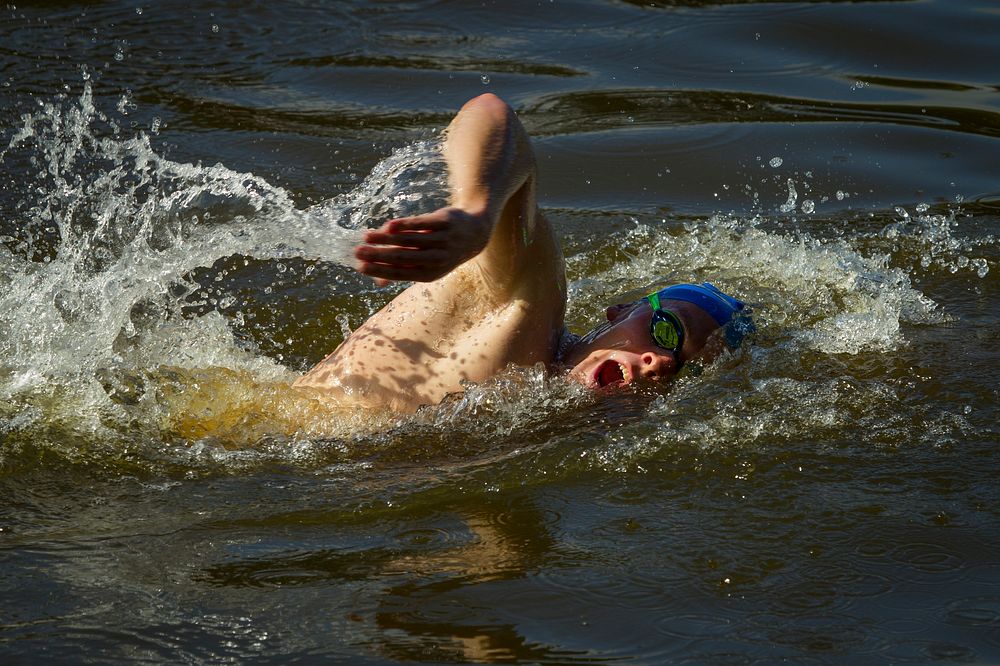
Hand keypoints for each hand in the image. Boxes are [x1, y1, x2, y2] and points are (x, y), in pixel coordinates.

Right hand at [354, 206, 490, 285]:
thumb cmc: (442, 251)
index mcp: (429, 273)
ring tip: (366, 236)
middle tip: (357, 252)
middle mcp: (437, 259)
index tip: (360, 267)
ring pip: (409, 240)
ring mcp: (442, 240)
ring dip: (385, 238)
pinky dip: (405, 225)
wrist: (474, 233)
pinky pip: (422, 224)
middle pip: (402, 257)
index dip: (379, 270)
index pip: (400, 273)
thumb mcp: (427, 266)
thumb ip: (403, 271)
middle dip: (377, 255)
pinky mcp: (445, 222)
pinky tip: (389, 225)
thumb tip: (378, 283)